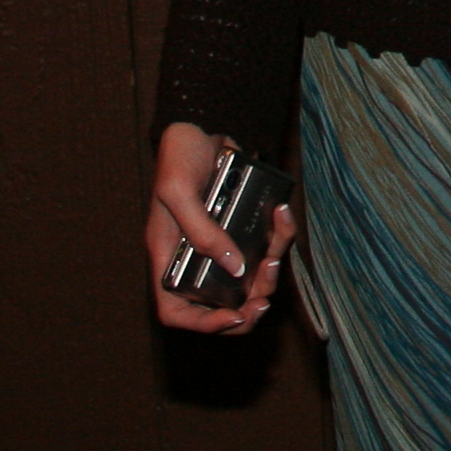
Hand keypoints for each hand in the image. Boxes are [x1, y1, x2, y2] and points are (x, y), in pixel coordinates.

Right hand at [146, 120, 293, 335]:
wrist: (201, 126)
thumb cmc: (178, 157)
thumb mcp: (180, 191)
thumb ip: (202, 231)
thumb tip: (233, 268)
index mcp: (169, 257)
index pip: (175, 309)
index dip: (201, 324)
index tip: (232, 317)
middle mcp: (194, 257)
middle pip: (218, 304)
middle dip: (246, 308)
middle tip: (265, 300)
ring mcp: (219, 245)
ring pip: (248, 279)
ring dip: (268, 273)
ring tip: (276, 252)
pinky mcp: (240, 229)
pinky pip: (264, 246)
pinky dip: (279, 236)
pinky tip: (281, 214)